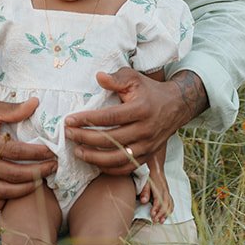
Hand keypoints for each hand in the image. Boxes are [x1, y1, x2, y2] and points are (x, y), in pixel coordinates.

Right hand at [0, 94, 56, 212]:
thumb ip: (12, 109)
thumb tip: (36, 103)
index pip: (15, 151)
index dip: (36, 153)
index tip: (51, 152)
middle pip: (12, 174)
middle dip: (37, 172)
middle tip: (52, 167)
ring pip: (2, 191)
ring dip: (24, 189)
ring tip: (40, 181)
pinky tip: (12, 197)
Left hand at [63, 67, 199, 174]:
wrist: (176, 106)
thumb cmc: (149, 91)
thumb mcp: (134, 78)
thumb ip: (116, 78)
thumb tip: (98, 77)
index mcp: (141, 109)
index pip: (110, 117)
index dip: (87, 119)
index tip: (69, 120)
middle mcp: (146, 130)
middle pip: (111, 140)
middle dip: (85, 138)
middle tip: (68, 134)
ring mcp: (148, 146)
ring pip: (117, 158)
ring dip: (94, 157)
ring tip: (77, 151)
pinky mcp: (148, 156)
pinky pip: (126, 168)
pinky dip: (108, 168)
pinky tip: (94, 161)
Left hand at [139, 162, 173, 223]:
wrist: (155, 164)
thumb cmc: (148, 173)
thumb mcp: (145, 180)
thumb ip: (145, 191)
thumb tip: (144, 201)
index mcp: (159, 187)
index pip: (159, 200)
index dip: (156, 209)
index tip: (152, 215)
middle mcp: (165, 190)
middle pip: (165, 204)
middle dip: (161, 214)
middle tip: (155, 221)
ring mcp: (167, 191)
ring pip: (169, 204)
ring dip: (166, 213)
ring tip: (161, 221)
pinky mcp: (167, 192)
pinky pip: (171, 202)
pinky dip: (170, 209)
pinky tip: (167, 215)